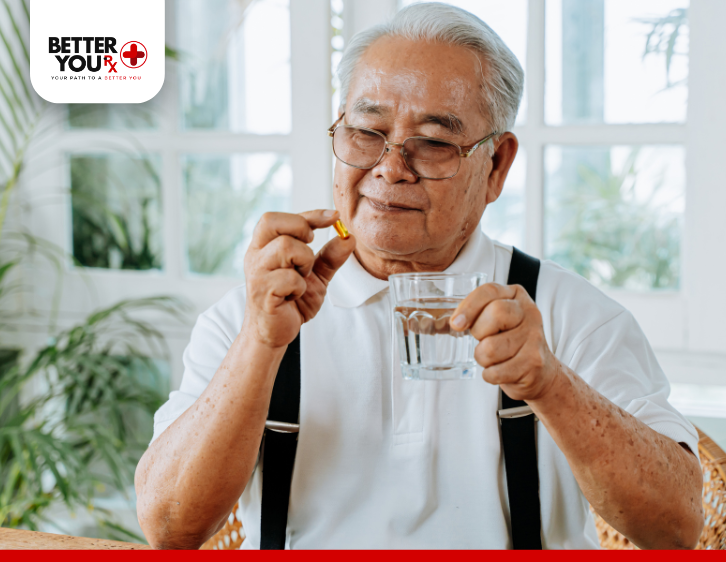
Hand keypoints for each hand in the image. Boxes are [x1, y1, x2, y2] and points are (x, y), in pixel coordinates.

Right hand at [243, 210, 355, 348]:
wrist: (275, 333)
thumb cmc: (290, 302)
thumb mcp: (316, 275)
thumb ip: (330, 257)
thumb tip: (348, 237)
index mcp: (265, 246)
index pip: (282, 218)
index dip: (311, 214)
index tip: (335, 216)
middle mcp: (256, 255)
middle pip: (273, 222)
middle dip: (301, 230)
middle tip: (310, 248)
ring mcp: (256, 272)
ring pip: (286, 247)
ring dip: (304, 262)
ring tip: (301, 279)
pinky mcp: (262, 291)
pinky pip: (289, 278)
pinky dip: (299, 287)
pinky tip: (293, 296)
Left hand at [450, 283, 560, 401]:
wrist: (540, 371)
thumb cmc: (511, 342)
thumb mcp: (496, 319)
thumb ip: (476, 313)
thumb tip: (448, 322)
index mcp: (516, 296)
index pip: (489, 291)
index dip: (469, 306)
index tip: (456, 323)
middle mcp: (529, 313)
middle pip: (496, 313)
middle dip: (479, 332)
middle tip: (483, 339)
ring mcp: (534, 337)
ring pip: (491, 347)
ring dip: (483, 358)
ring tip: (493, 358)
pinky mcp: (534, 362)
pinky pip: (497, 371)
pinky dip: (490, 375)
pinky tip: (500, 370)